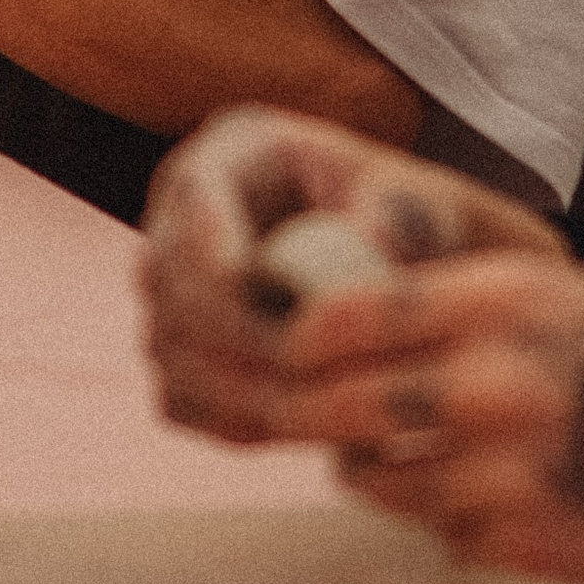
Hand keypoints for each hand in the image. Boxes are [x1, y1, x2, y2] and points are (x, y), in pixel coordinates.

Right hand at [141, 104, 561, 446]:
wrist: (404, 270)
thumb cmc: (413, 220)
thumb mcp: (414, 205)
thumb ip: (390, 223)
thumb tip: (362, 261)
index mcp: (232, 152)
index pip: (194, 193)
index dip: (210, 241)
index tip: (247, 281)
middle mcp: (184, 217)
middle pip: (169, 280)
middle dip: (234, 330)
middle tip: (301, 368)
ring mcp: (174, 290)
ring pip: (169, 348)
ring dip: (233, 389)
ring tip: (309, 412)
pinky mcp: (183, 354)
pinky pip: (183, 401)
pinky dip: (229, 422)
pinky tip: (293, 431)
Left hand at [198, 248, 583, 583]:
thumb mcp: (557, 296)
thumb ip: (451, 310)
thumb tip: (329, 333)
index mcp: (495, 301)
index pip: (332, 321)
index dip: (301, 344)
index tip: (300, 355)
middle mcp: (488, 382)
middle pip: (331, 407)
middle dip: (312, 415)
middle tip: (316, 417)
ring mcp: (502, 472)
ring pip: (377, 478)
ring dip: (381, 469)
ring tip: (431, 452)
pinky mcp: (523, 544)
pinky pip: (442, 531)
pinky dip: (454, 518)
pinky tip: (511, 495)